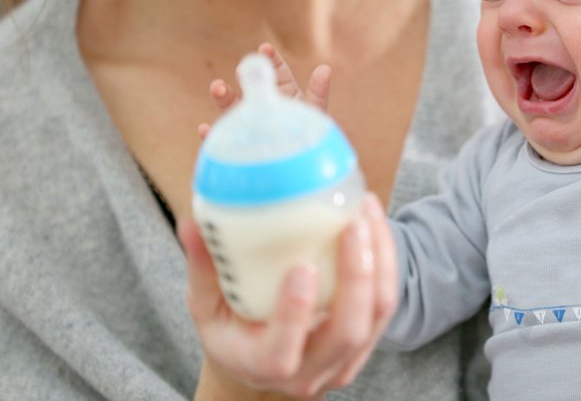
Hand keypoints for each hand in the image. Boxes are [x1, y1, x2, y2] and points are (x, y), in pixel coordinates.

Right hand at [180, 194, 397, 398]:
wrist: (264, 360)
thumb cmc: (232, 330)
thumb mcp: (207, 307)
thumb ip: (203, 269)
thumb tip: (191, 223)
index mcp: (263, 366)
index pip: (282, 353)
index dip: (295, 313)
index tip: (302, 267)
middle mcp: (310, 373)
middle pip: (346, 332)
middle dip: (356, 276)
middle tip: (351, 225)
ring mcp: (344, 361)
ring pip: (376, 314)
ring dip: (379, 260)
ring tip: (366, 211)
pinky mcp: (366, 342)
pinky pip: (386, 303)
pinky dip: (386, 261)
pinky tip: (374, 223)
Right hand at [198, 42, 331, 138]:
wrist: (302, 171)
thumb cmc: (312, 141)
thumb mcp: (315, 115)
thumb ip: (318, 93)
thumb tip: (325, 68)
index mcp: (285, 94)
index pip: (277, 71)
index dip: (271, 59)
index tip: (265, 48)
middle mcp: (264, 107)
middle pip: (251, 88)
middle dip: (245, 77)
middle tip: (242, 69)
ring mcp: (250, 126)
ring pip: (233, 109)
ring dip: (223, 97)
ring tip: (218, 87)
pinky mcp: (240, 147)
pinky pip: (224, 141)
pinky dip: (212, 135)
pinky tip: (205, 130)